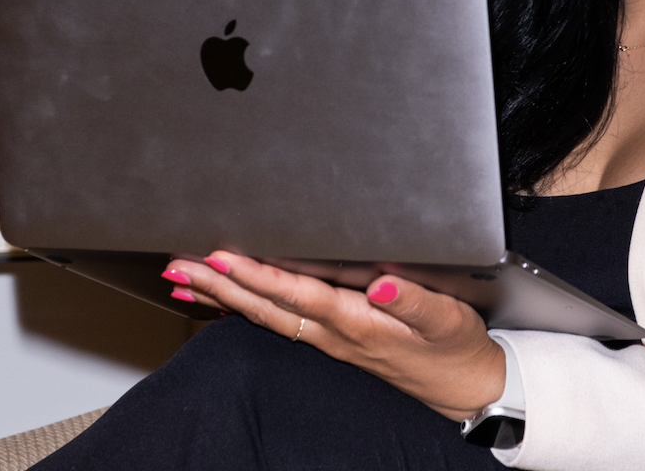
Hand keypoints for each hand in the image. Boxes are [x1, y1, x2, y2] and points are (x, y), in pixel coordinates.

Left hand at [161, 252, 505, 420]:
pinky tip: (225, 301)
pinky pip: (279, 322)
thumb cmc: (456, 348)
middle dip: (221, 286)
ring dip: (223, 297)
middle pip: (266, 308)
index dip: (259, 275)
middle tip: (179, 265)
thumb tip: (383, 284)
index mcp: (359, 323)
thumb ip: (414, 302)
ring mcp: (330, 340)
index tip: (223, 256)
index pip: (298, 294)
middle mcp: (335, 333)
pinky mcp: (334, 339)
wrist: (464, 388)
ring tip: (185, 279)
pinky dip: (246, 308)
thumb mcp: (447, 321)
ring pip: (266, 316)